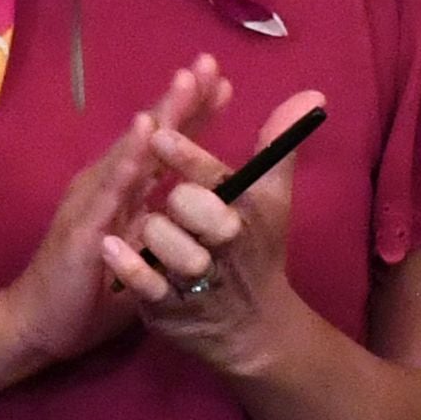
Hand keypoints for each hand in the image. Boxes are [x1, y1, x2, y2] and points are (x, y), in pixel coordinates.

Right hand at [0, 58, 230, 370]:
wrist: (36, 326)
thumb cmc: (86, 295)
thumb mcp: (139, 260)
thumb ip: (162, 236)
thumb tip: (195, 221)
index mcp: (123, 193)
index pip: (163, 148)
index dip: (192, 117)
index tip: (224, 84)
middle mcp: (106, 186)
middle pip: (150, 137)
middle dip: (180, 100)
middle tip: (209, 64)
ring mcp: (92, 201)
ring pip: (133, 151)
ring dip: (160, 115)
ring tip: (186, 83)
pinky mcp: (83, 225)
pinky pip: (110, 188)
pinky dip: (130, 157)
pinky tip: (147, 132)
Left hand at [100, 87, 322, 382]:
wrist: (254, 328)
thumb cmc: (258, 250)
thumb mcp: (272, 198)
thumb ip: (279, 145)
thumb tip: (311, 92)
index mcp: (244, 211)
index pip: (215, 177)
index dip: (187, 156)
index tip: (160, 134)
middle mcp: (220, 244)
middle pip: (191, 209)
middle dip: (179, 198)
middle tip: (174, 196)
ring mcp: (193, 278)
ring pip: (165, 243)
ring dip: (155, 233)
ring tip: (152, 228)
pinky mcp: (169, 308)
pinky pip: (146, 285)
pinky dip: (129, 266)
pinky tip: (109, 244)